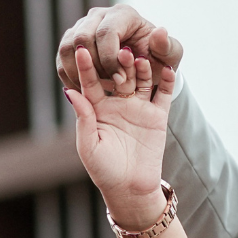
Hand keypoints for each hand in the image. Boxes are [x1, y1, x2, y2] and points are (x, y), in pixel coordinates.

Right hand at [57, 4, 182, 90]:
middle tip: (109, 87)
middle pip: (82, 37)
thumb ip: (167, 46)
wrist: (143, 66)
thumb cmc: (157, 60)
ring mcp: (81, 27)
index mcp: (123, 15)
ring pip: (67, 47)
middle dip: (95, 67)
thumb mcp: (170, 56)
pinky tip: (84, 91)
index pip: (106, 32)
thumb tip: (159, 31)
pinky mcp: (70, 43)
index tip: (121, 82)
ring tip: (96, 90)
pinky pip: (61, 60)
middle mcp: (98, 16)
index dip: (110, 59)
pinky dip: (69, 77)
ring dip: (78, 73)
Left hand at [64, 46, 176, 229]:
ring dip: (142, 67)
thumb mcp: (89, 146)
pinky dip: (166, 81)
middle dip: (118, 62)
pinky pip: (163, 94)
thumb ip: (83, 118)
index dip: (86, 67)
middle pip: (119, 76)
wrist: (130, 189)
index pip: (91, 83)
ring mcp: (138, 108)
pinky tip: (167, 68)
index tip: (82, 48)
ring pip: (141, 80)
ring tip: (141, 56)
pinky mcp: (157, 116)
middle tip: (118, 48)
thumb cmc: (104, 171)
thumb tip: (70, 91)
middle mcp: (118, 103)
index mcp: (97, 109)